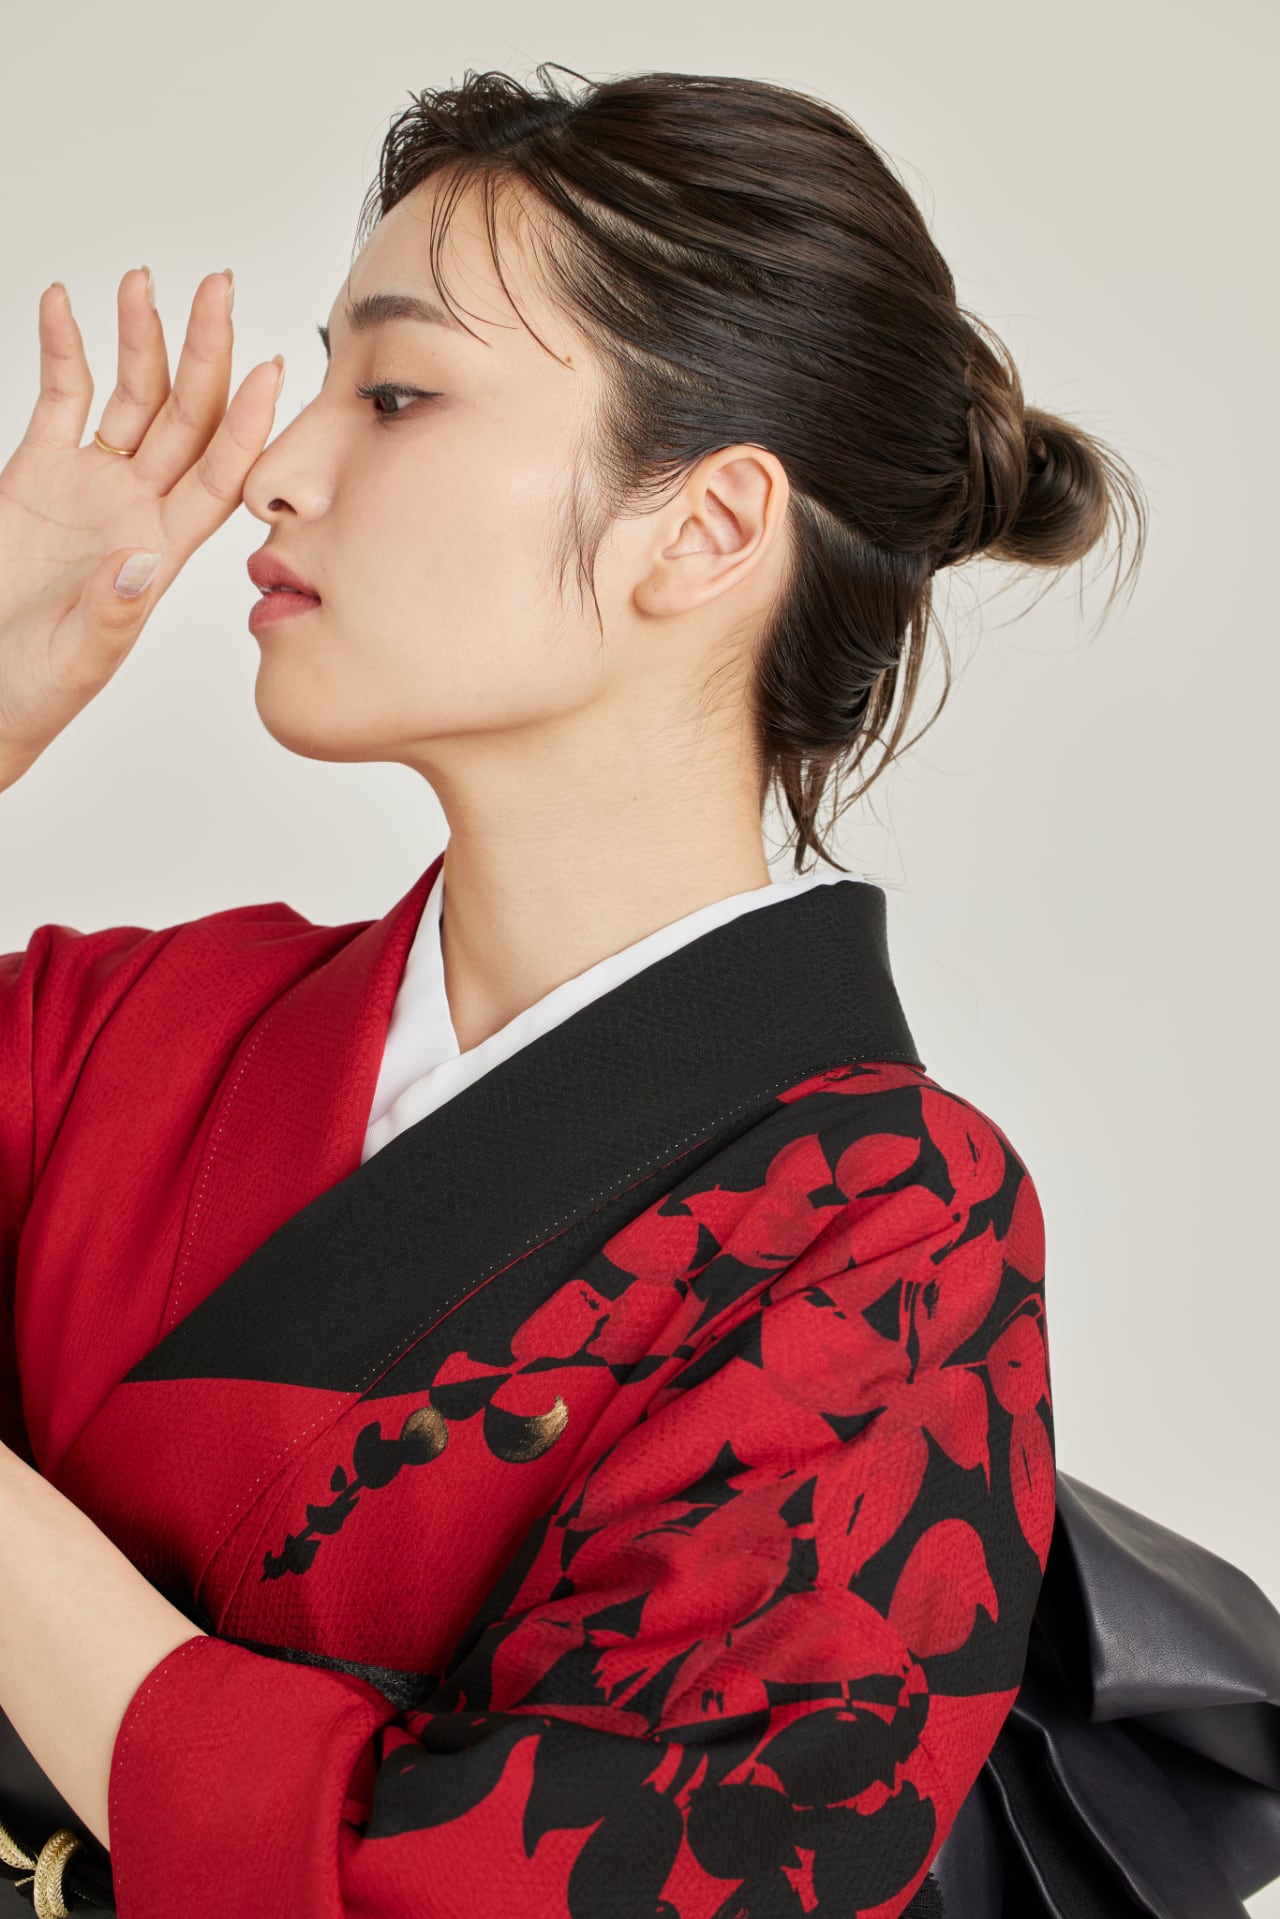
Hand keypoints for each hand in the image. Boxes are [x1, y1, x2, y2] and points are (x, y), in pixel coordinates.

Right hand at [0, 266, 283, 789]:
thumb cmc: (38, 687)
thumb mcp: (80, 659)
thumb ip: (111, 613)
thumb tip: (141, 562)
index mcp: (165, 549)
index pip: (220, 474)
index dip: (247, 424)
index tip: (271, 370)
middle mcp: (139, 506)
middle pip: (186, 416)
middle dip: (204, 351)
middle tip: (218, 288)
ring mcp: (92, 484)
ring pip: (131, 396)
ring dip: (141, 338)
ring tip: (145, 281)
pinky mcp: (38, 471)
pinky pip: (59, 396)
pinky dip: (62, 348)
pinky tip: (61, 302)